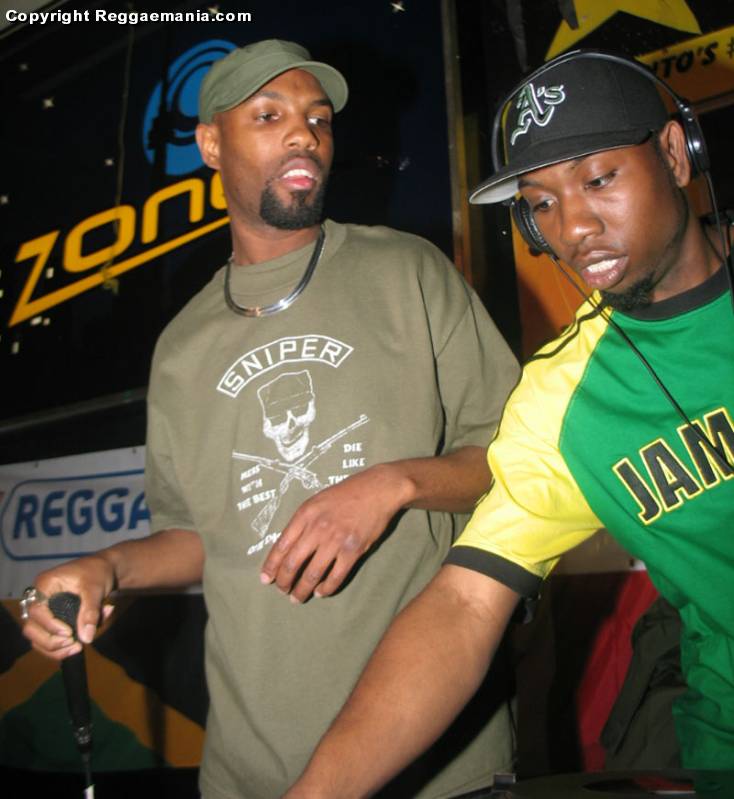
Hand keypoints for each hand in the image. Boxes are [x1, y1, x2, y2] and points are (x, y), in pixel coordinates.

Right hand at [21, 554, 115, 659]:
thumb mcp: (96, 589)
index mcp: (45, 585)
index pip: (36, 610)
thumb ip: (90, 612)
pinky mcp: (51, 620)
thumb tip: (86, 638)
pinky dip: (60, 647)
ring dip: (55, 648)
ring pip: (36, 638)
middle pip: (31, 628)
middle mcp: (39, 599)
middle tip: (74, 643)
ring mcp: (43, 611)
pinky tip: (79, 645)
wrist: (105, 569)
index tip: (70, 633)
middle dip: (50, 641)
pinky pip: (47, 639)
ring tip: (78, 647)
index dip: (50, 625)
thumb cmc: (98, 573)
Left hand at [260, 464, 410, 602]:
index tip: (265, 579)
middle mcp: (317, 528)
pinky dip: (326, 588)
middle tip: (282, 591)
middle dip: (284, 582)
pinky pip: (336, 576)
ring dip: (302, 590)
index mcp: (305, 514)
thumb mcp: (317, 501)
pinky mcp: (353, 551)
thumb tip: (288, 547)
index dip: (271, 566)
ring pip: (312, 574)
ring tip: (298, 597)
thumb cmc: (345, 494)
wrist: (377, 489)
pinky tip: (320, 592)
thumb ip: (302, 522)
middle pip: (293, 563)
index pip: (281, 546)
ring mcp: (336, 541)